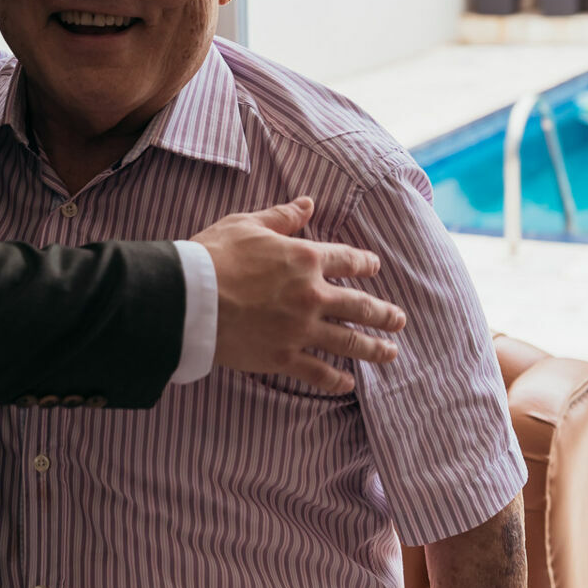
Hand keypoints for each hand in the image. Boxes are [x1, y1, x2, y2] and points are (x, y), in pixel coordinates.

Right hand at [194, 196, 402, 392]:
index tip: (375, 267)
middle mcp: (311, 295)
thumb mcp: (247, 224)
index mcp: (305, 258)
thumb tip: (308, 204)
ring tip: (391, 353)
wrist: (187, 298)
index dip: (364, 263)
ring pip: (348, 342)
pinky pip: (318, 371)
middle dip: (383, 313)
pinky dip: (335, 379)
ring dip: (373, 348)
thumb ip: (282, 217)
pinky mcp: (283, 357)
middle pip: (359, 306)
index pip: (347, 260)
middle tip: (399, 320)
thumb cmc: (213, 255)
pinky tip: (348, 383)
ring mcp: (300, 329)